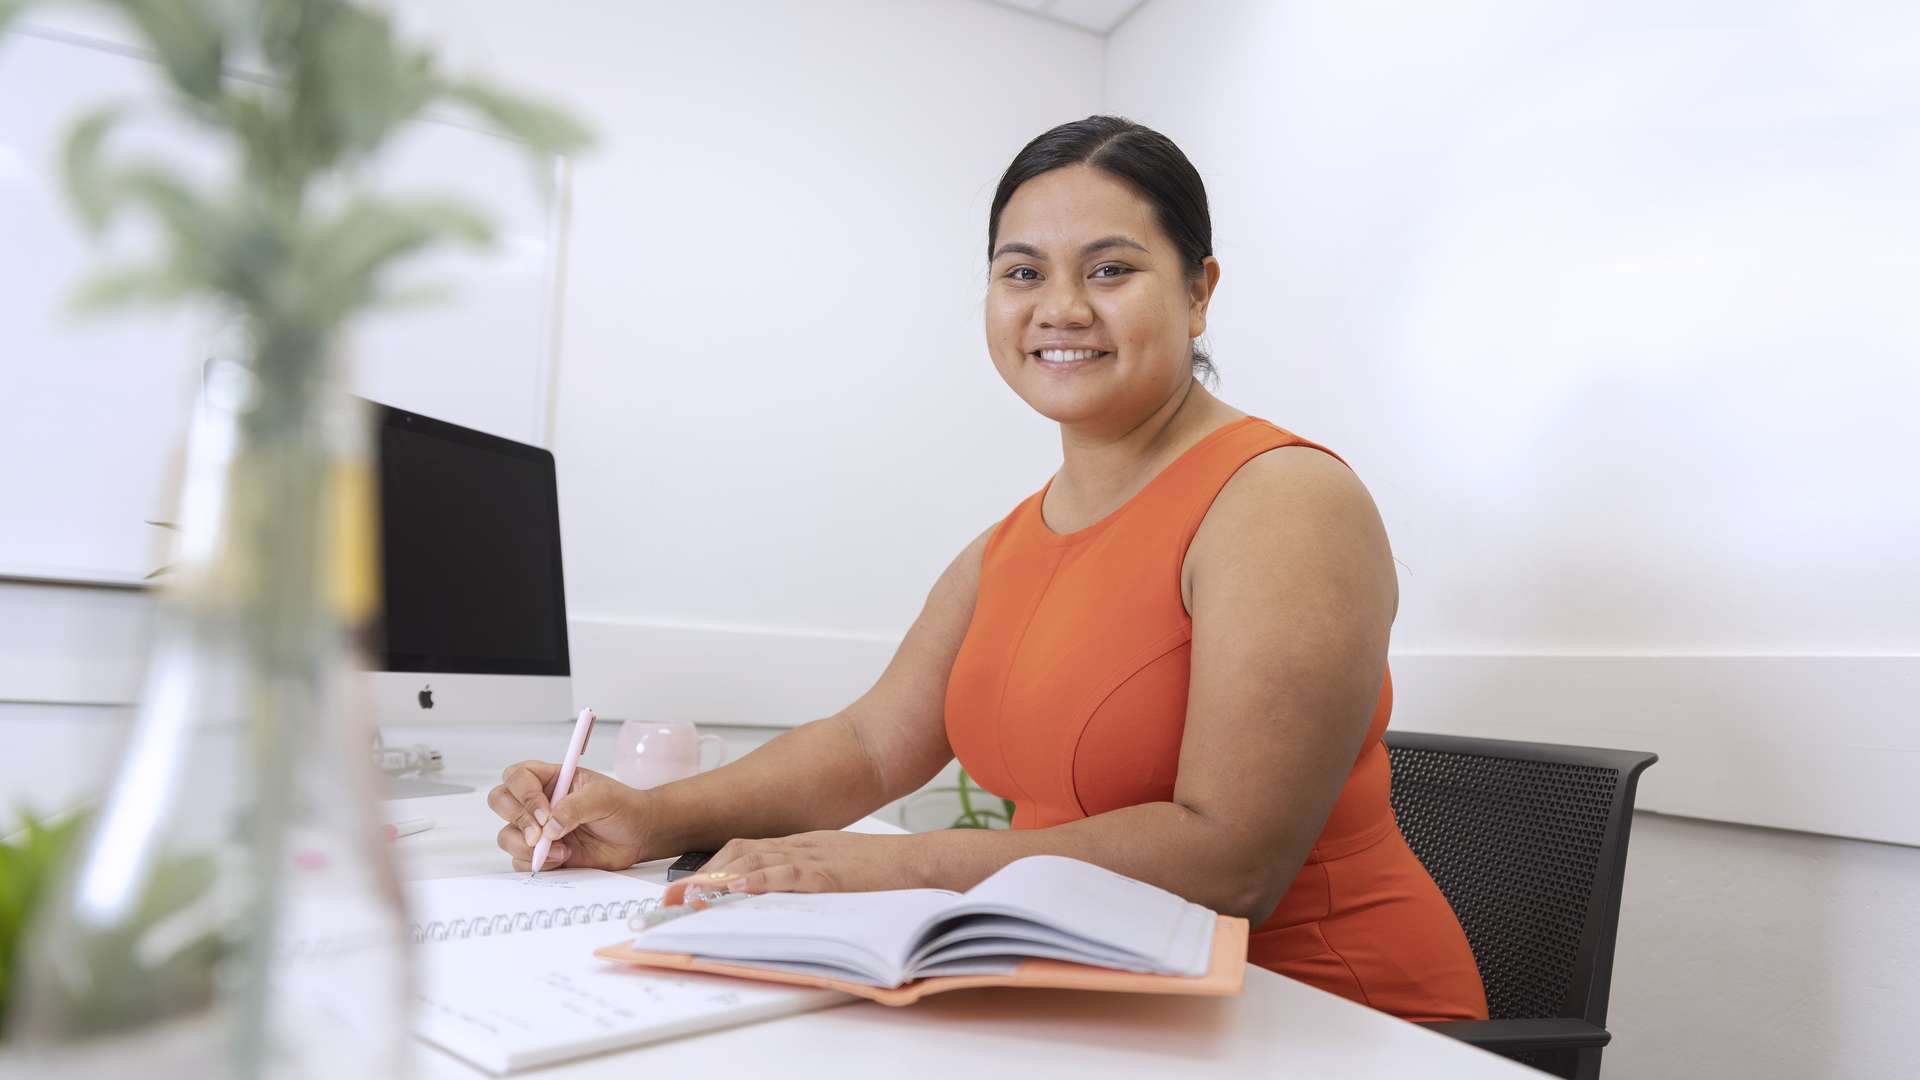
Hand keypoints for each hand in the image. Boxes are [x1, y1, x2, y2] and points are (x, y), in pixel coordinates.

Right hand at [487, 760, 651, 871]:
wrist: (638, 836)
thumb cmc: (623, 807)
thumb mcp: (604, 797)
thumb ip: (576, 807)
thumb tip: (550, 826)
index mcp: (551, 779)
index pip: (518, 776)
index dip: (524, 794)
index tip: (545, 814)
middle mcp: (538, 802)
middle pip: (501, 801)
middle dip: (517, 820)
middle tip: (539, 835)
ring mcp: (538, 829)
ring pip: (506, 835)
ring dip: (527, 846)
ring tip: (562, 849)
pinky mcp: (542, 853)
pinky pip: (519, 860)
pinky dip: (538, 863)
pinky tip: (564, 857)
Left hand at [684, 831, 926, 894]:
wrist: (920, 862)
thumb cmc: (881, 872)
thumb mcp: (834, 870)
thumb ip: (802, 880)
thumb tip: (768, 903)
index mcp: (799, 846)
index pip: (741, 851)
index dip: (707, 868)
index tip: (679, 891)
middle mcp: (799, 847)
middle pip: (737, 854)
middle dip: (699, 877)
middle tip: (668, 901)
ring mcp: (814, 858)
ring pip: (755, 862)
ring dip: (717, 881)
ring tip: (687, 899)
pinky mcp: (831, 875)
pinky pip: (789, 875)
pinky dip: (761, 882)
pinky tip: (739, 890)